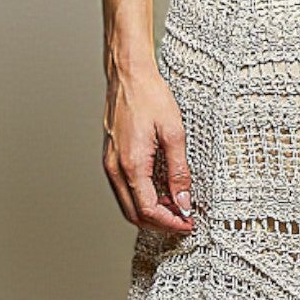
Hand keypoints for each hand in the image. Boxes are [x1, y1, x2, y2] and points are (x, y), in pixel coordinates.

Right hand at [103, 65, 195, 231]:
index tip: (188, 222)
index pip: (149, 210)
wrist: (129, 75)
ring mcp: (111, 164)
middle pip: (134, 214)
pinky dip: (142, 199)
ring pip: (127, 205)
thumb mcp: (174, 133)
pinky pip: (125, 190)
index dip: (170, 222)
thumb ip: (179, 171)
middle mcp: (116, 168)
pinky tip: (160, 193)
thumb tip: (184, 200)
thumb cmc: (150, 97)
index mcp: (132, 164)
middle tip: (184, 221)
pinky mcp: (112, 158)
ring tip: (175, 208)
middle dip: (160, 224)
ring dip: (151, 213)